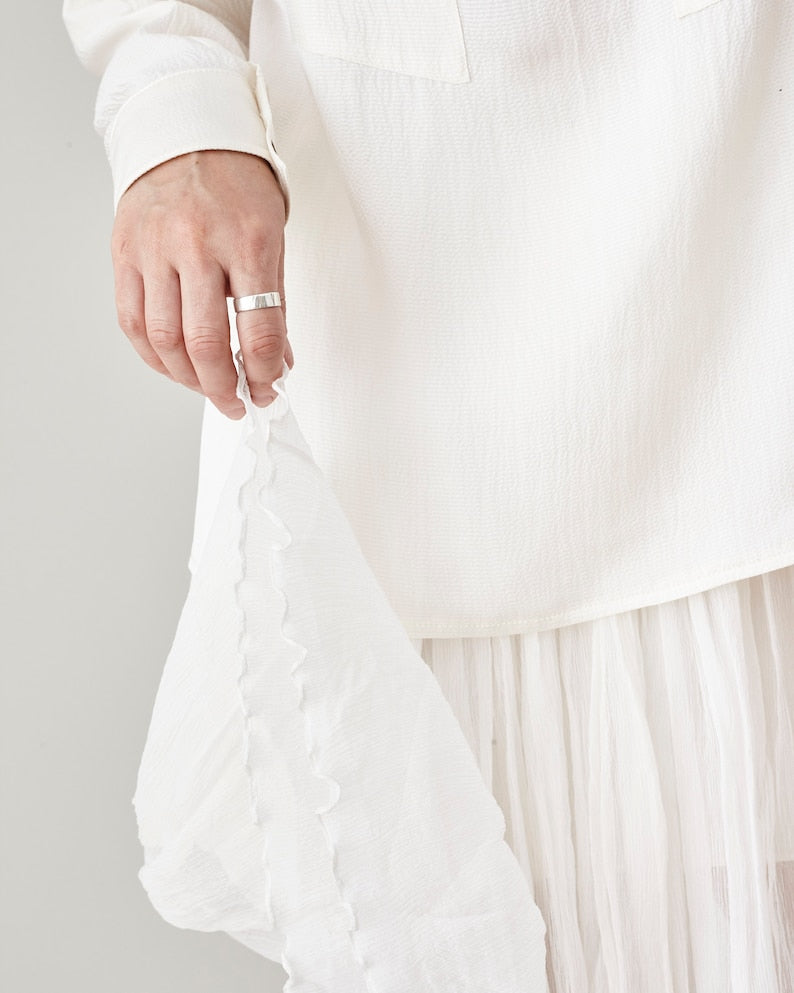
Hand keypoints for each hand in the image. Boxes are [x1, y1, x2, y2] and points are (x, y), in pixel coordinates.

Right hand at [111, 149, 292, 419]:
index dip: (265, 375)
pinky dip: (153, 355)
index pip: (258, 329)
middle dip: (223, 387)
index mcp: (248, 241)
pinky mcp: (125, 252)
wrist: (188, 134)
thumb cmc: (238, 187)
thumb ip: (275, 305)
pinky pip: (132, 320)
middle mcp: (198, 245)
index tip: (268, 392)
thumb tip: (278, 364)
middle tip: (236, 403)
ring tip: (207, 387)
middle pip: (205, 342)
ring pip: (164, 339)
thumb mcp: (273, 238)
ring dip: (187, 378)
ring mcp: (155, 248)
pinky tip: (173, 366)